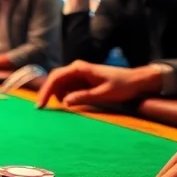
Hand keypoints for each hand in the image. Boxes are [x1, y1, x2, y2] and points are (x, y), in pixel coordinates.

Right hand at [35, 61, 162, 108]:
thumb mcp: (103, 94)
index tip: (41, 105)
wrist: (136, 81)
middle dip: (46, 93)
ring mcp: (79, 73)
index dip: (46, 91)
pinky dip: (63, 94)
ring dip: (54, 94)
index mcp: (79, 68)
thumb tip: (64, 102)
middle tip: (41, 108)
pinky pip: (67, 86)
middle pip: (54, 78)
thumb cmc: (122, 86)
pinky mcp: (82, 79)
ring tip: (52, 108)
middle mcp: (76, 68)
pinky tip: (64, 104)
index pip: (56, 77)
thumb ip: (83, 97)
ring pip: (59, 82)